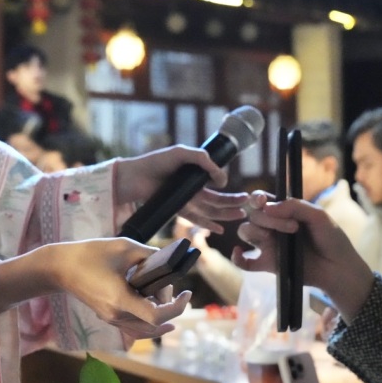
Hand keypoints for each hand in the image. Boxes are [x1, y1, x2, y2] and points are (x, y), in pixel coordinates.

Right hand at [0, 238, 191, 338]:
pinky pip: (133, 327)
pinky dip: (149, 321)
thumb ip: (149, 255)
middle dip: (171, 309)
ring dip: (161, 319)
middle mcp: (117, 315)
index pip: (156, 316)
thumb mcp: (124, 247)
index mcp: (121, 300)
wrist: (60, 267)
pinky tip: (156, 307)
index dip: (176, 307)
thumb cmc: (91, 254)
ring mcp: (111, 318)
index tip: (186, 293)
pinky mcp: (107, 316)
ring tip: (172, 302)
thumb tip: (169, 260)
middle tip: (179, 292)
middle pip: (153, 325)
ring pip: (144, 331)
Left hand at [115, 145, 248, 232]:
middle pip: (216, 199)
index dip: (227, 188)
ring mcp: (184, 200)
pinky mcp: (177, 209)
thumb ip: (204, 161)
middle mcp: (191, 189)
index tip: (236, 189)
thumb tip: (222, 179)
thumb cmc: (156, 161)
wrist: (134, 175)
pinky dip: (207, 223)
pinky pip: (195, 217)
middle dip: (232, 203)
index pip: (216, 184)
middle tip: (248, 204)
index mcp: (194, 175)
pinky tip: (220, 229)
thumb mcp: (183, 153)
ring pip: (209, 209)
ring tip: (240, 215)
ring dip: (225, 213)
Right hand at [233, 191, 374, 319]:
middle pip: (254, 215)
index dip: (257, 198)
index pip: (261, 200)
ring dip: (255, 232)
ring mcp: (269, 245)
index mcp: (284, 212)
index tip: (262, 201)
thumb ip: (295, 206)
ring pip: (246, 232)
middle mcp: (273, 226)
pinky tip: (240, 252)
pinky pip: (245, 262)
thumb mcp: (318, 216)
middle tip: (293, 227)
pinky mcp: (268, 265)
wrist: (339, 268)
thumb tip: (266, 207)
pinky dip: (237, 258)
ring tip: (276, 239)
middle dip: (269, 218)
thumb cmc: (332, 239)